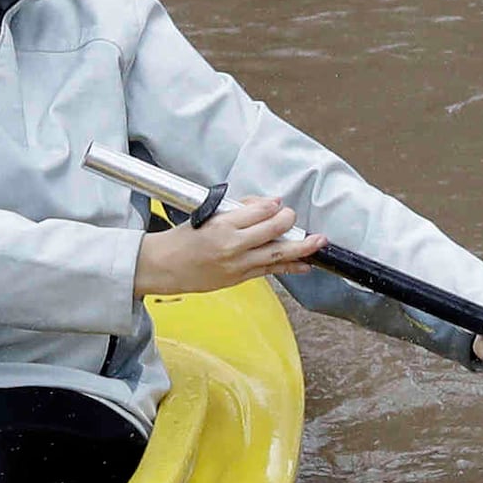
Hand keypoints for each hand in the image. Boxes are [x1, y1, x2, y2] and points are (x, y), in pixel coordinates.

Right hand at [136, 193, 320, 299]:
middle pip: (274, 230)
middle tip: (292, 216)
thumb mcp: (207, 216)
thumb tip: (266, 204)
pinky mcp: (240, 278)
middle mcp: (233, 245)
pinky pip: (271, 272)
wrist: (163, 267)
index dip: (273, 205)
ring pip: (278, 254)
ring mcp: (238, 264)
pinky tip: (305, 264)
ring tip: (319, 241)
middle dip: (289, 221)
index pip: (260, 211)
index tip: (277, 203)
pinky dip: (290, 267)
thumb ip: (238, 210)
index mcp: (223, 225)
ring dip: (301, 246)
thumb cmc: (182, 239)